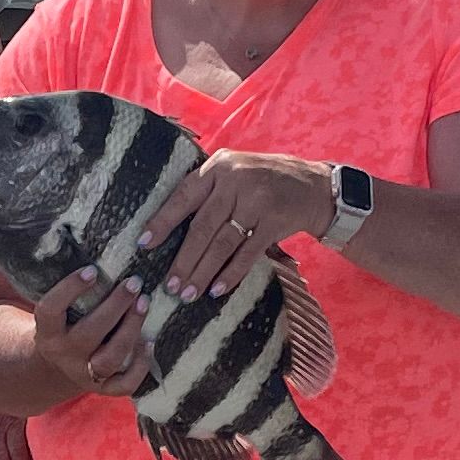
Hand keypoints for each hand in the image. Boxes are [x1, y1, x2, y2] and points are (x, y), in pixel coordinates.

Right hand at [30, 269, 151, 401]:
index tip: (92, 270)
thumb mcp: (56, 312)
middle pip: (89, 333)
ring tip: (144, 303)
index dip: (69, 289)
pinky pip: (124, 385)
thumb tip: (102, 251)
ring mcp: (84, 375)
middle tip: (134, 282)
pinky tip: (150, 342)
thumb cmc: (63, 325)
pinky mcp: (102, 389)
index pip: (50, 310)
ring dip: (131, 330)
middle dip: (115, 306)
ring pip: (110, 358)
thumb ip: (71, 291)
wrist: (54, 370)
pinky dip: (140, 366)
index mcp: (47, 332)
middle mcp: (64, 355)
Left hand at [149, 150, 338, 299]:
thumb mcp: (235, 173)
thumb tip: (169, 228)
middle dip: (183, 259)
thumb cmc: (265, 182)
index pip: (184, 196)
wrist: (315, 185)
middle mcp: (236, 180)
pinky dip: (231, 273)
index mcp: (219, 167)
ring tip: (188, 293)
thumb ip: (209, 191)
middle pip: (202, 226)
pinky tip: (217, 289)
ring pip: (222, 243)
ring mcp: (257, 201)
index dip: (162, 221)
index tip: (144, 244)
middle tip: (169, 285)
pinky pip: (248, 253)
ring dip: (203, 271)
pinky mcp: (275, 221)